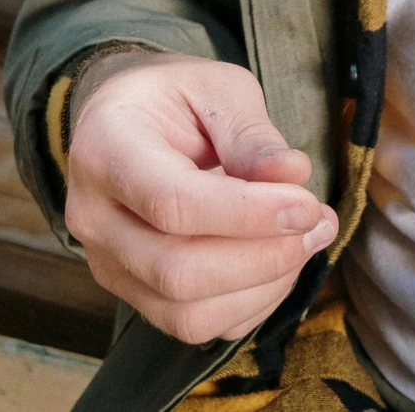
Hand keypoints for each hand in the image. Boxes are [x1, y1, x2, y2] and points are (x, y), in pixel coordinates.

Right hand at [64, 53, 336, 345]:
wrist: (124, 119)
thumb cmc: (173, 97)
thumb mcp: (216, 88)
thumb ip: (251, 133)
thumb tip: (294, 175)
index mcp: (106, 149)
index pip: (172, 202)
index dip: (246, 214)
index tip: (306, 204)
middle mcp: (95, 217)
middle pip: (177, 270)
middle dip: (262, 257)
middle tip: (319, 222)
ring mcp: (108, 264)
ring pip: (185, 312)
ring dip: (262, 287)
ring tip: (308, 239)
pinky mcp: (131, 293)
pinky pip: (192, 325)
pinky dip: (249, 305)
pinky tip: (280, 263)